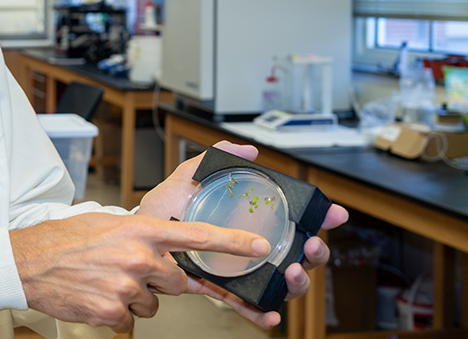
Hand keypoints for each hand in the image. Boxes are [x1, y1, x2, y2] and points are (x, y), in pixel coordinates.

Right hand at [9, 212, 269, 333]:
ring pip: (153, 303)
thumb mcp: (109, 225)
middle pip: (175, 280)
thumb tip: (169, 253)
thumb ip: (144, 237)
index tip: (260, 249)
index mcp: (141, 229)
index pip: (198, 236)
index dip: (233, 244)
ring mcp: (126, 285)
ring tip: (104, 281)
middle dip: (158, 280)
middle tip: (128, 270)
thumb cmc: (65, 240)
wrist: (27, 262)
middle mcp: (138, 256)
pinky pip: (130, 319)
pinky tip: (94, 296)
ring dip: (134, 297)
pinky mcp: (113, 311)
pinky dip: (115, 313)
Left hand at [138, 140, 350, 328]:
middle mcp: (250, 245)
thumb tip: (246, 152)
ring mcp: (239, 269)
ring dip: (295, 282)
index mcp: (247, 219)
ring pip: (280, 281)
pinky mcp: (222, 289)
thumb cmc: (160, 212)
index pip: (291, 218)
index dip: (318, 217)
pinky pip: (246, 304)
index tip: (333, 214)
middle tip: (312, 246)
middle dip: (315, 252)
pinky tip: (270, 315)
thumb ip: (213, 161)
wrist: (134, 241)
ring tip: (291, 274)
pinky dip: (261, 312)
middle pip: (297, 252)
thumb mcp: (185, 179)